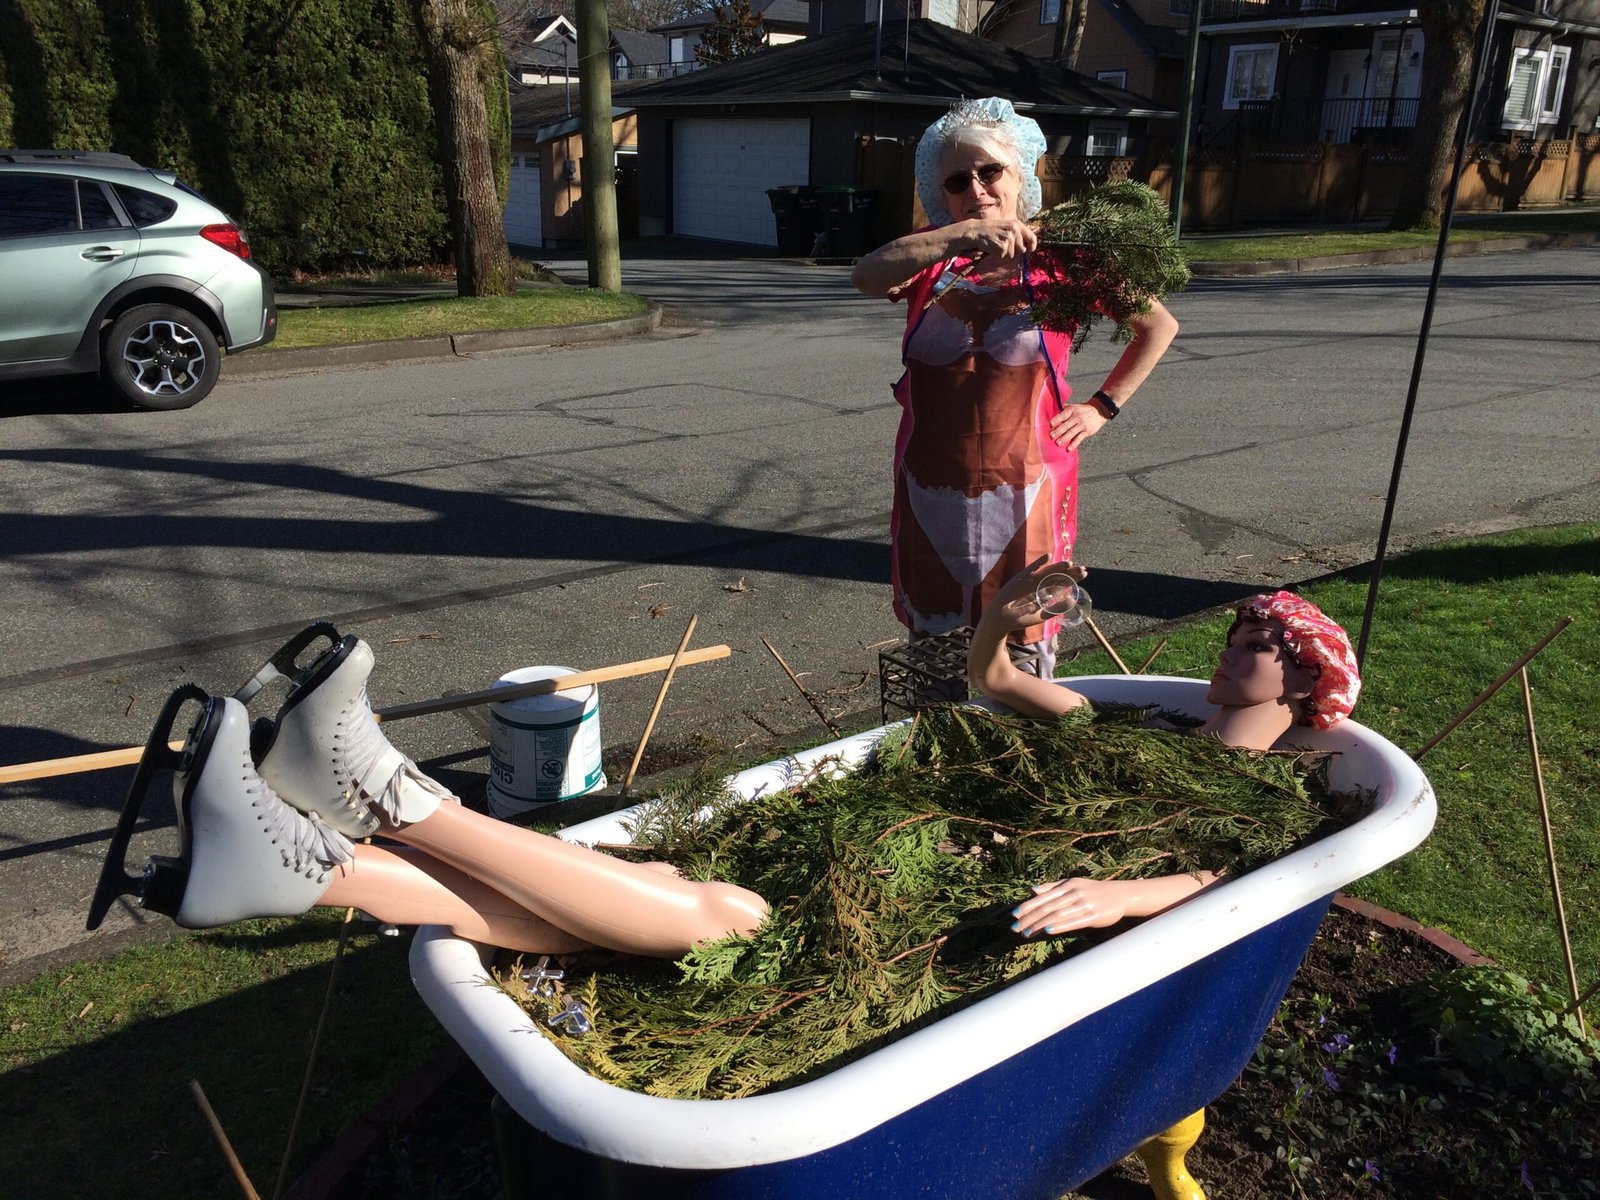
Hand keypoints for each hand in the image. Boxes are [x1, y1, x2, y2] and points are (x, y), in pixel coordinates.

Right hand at [951, 216, 1036, 259]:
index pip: (1032, 238)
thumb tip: (1027, 246)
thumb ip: (1018, 234)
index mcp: (1017, 224)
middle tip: (1003, 245)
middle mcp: (1014, 230)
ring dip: (1004, 252)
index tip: (1029, 251)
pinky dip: (997, 254)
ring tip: (996, 243)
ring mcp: (1008, 238)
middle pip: (1022, 249)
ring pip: (1012, 254)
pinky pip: (1003, 256)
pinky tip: (992, 246)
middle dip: (1014, 251)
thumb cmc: (991, 230)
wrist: (976, 230)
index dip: (1032, 247)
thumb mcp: (1006, 227)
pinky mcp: (1001, 247)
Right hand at [986, 556, 1088, 631]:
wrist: (1001, 618)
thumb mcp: (1042, 615)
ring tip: (1069, 563)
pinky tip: (1048, 556)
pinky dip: (1039, 562)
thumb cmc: (1020, 618)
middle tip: (1082, 568)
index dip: (1073, 578)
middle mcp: (1039, 585)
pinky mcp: (1021, 578)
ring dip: (1058, 567)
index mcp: (1045, 593)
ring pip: (1047, 571)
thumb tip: (1072, 601)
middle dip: (1070, 572)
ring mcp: (1030, 580)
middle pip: (1057, 576)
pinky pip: (1031, 568)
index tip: (1084, 573)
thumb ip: (1056, 609)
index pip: (1062, 583)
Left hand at [1011, 877, 1133, 935]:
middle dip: (1029, 918)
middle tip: (1016, 928)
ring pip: (1057, 915)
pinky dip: (1060, 926)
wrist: (1120, 894)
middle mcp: (1073, 893)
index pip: (1042, 897)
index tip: (1014, 915)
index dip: (1027, 906)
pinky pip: (1074, 921)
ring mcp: (1083, 904)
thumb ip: (1052, 887)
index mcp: (1066, 885)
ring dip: (1040, 924)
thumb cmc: (1091, 890)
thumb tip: (1032, 889)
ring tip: (1027, 933)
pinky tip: (1048, 930)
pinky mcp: (1093, 916)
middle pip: (1047, 907)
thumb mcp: (1072, 884)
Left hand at [1049, 400, 1108, 451]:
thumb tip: (1051, 412)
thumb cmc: (1082, 410)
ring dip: (1064, 438)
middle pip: (1066, 425)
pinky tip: (1069, 449)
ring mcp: (1082, 425)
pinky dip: (1074, 444)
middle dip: (1058, 431)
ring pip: (1072, 432)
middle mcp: (1077, 417)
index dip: (1056, 420)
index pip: (1063, 415)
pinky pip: (1079, 438)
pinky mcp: (1087, 431)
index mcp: (1072, 410)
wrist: (1099, 411)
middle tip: (1051, 436)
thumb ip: (1063, 409)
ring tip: (1058, 443)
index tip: (1050, 425)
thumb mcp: (1073, 406)